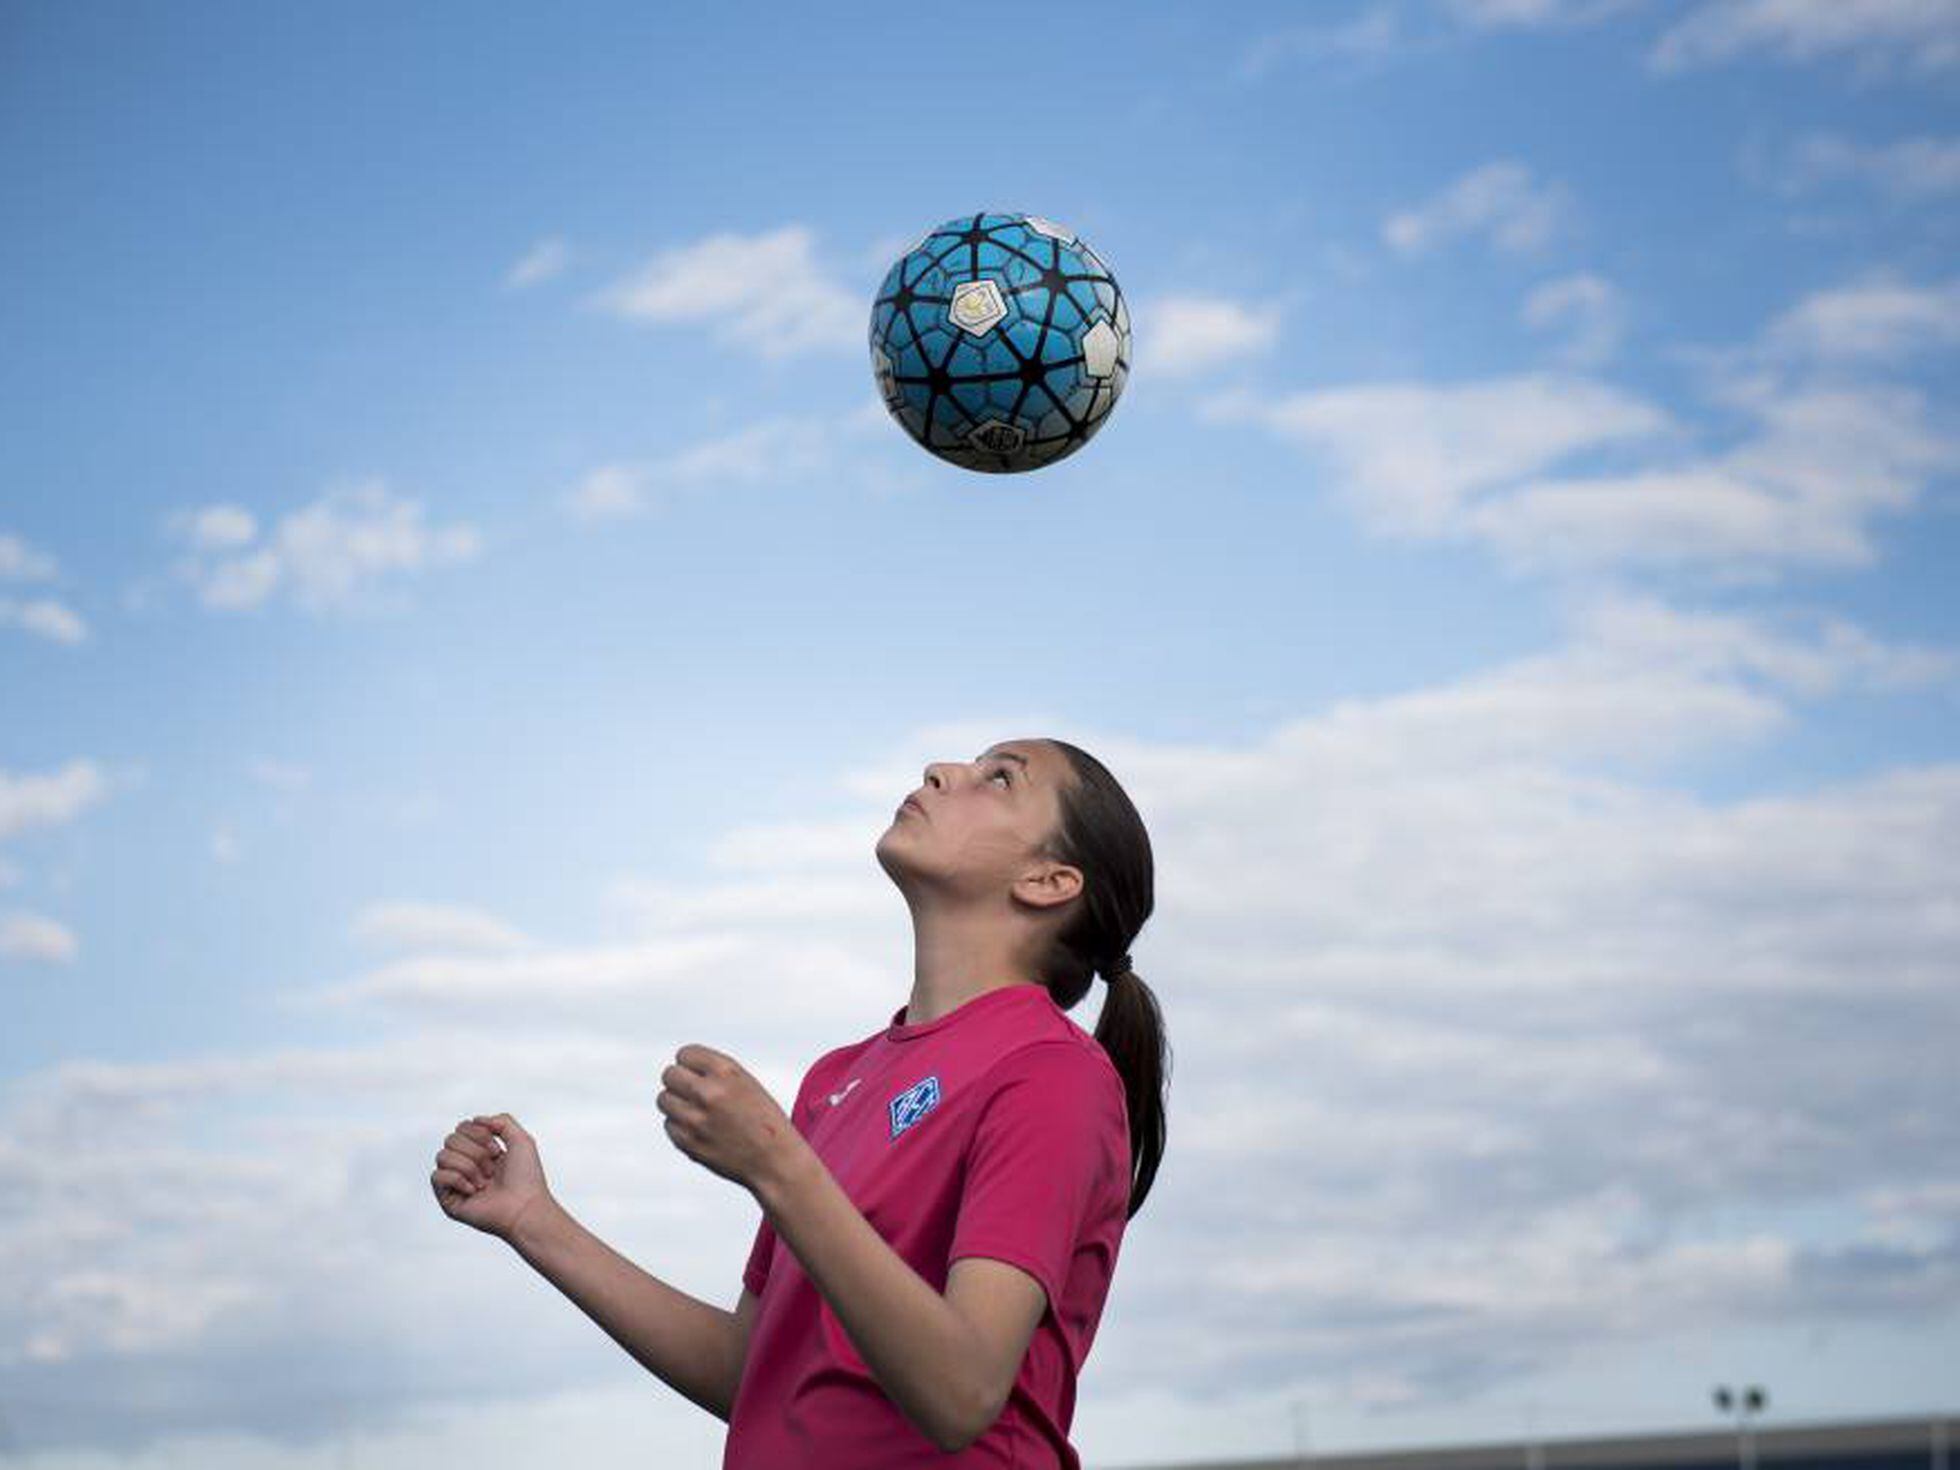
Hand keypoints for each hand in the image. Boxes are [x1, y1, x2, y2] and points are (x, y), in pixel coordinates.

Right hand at [430, 1112, 554, 1241]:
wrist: (525, 1207)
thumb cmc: (526, 1178)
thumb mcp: (522, 1140)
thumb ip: (502, 1121)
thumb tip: (475, 1119)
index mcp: (480, 1151)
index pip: (462, 1127)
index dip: (479, 1134)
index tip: (498, 1150)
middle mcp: (466, 1164)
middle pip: (450, 1139)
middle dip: (475, 1152)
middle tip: (492, 1168)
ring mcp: (455, 1182)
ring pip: (442, 1156)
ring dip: (468, 1166)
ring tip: (484, 1182)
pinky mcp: (447, 1199)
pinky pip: (436, 1176)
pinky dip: (457, 1179)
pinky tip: (474, 1191)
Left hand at [656, 1045, 799, 1193]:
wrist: (774, 1161)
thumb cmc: (762, 1119)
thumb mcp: (744, 1083)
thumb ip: (711, 1073)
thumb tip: (674, 1071)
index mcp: (726, 1072)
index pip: (684, 1054)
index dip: (692, 1065)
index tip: (702, 1076)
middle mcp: (709, 1092)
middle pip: (669, 1075)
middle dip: (679, 1082)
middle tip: (696, 1094)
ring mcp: (696, 1119)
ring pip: (664, 1099)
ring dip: (677, 1103)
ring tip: (698, 1112)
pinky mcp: (688, 1142)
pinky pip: (669, 1124)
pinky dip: (680, 1126)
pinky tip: (701, 1131)